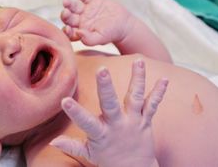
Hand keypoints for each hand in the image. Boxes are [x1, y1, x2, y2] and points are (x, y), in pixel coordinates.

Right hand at [50, 59, 167, 166]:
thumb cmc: (108, 160)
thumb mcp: (89, 154)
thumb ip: (72, 145)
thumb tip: (53, 141)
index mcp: (101, 133)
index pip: (85, 121)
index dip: (74, 111)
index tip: (64, 100)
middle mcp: (118, 125)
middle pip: (111, 104)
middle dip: (105, 87)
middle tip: (102, 70)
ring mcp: (134, 122)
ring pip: (135, 98)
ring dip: (137, 79)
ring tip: (138, 60)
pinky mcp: (146, 121)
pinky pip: (153, 105)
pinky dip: (159, 92)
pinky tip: (164, 79)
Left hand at [61, 0, 132, 45]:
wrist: (123, 24)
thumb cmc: (112, 34)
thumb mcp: (101, 39)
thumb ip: (89, 39)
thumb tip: (78, 33)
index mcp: (80, 31)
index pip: (69, 32)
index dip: (66, 31)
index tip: (67, 28)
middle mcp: (80, 21)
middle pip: (69, 18)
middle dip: (65, 15)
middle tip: (65, 12)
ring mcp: (85, 10)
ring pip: (73, 7)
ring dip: (69, 4)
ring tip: (66, 1)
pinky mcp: (92, 1)